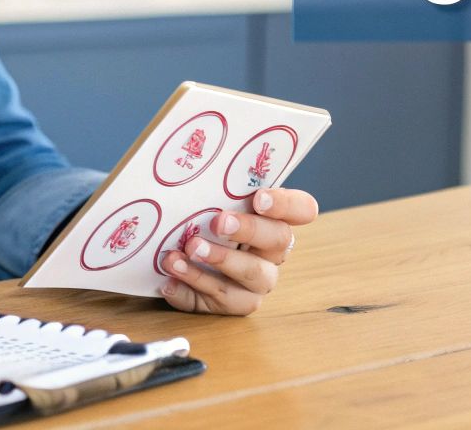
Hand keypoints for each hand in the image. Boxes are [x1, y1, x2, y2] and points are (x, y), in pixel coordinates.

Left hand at [156, 188, 316, 315]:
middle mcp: (272, 253)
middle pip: (278, 240)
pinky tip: (169, 280)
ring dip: (220, 261)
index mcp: (274, 220)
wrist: (179, 258)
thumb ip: (217, 188)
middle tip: (218, 222)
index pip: (302, 209)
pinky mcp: (231, 305)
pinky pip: (216, 301)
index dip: (287, 204)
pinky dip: (189, 290)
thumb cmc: (202, 221)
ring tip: (189, 249)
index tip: (259, 198)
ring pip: (252, 275)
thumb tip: (198, 164)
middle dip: (248, 229)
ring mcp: (255, 283)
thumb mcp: (211, 201)